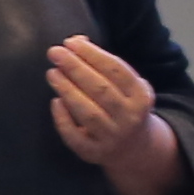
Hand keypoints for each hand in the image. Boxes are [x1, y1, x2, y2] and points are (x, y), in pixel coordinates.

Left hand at [50, 35, 186, 194]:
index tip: (71, 42)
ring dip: (67, 90)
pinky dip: (63, 119)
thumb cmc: (123, 105)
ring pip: (88, 112)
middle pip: (100, 89)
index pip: (116, 70)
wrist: (134, 148)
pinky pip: (75, 137)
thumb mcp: (126, 85)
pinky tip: (55, 102)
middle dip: (75, 68)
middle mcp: (129, 117)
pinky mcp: (95, 153)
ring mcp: (113, 138)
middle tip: (55, 52)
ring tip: (52, 73)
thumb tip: (76, 41)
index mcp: (141, 96)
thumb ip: (104, 64)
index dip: (92, 54)